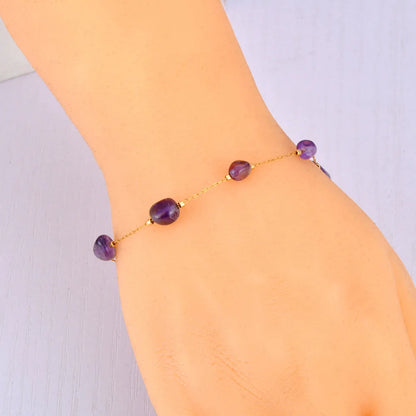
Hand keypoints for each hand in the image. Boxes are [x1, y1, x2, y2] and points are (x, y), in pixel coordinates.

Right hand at [113, 152, 415, 415]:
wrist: (196, 172)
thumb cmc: (281, 204)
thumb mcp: (377, 264)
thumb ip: (403, 345)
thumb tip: (401, 395)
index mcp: (370, 358)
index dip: (376, 414)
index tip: (361, 401)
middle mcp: (307, 390)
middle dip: (329, 408)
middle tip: (308, 382)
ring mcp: (235, 398)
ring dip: (273, 410)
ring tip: (262, 367)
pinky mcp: (177, 393)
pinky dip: (227, 412)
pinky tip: (228, 376)